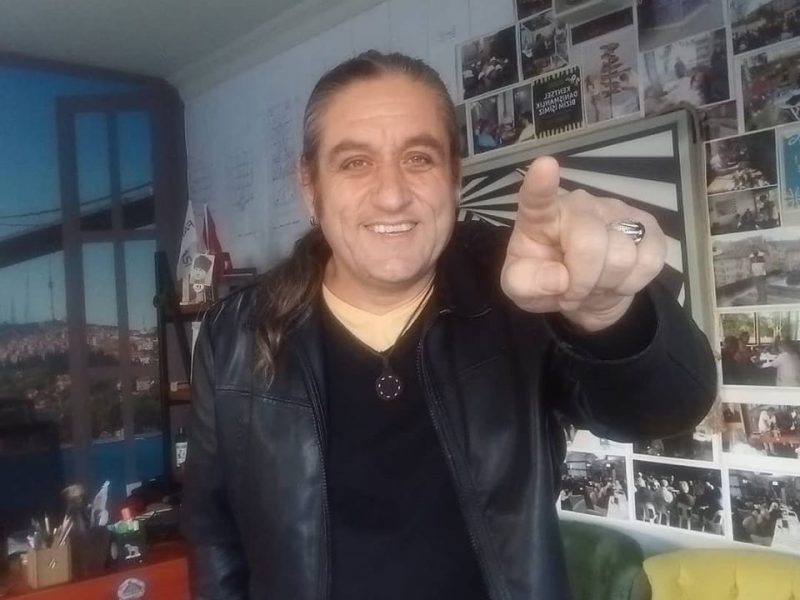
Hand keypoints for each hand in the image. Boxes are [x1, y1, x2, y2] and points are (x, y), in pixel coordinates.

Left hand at [500, 156, 665, 331]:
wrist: (582, 293)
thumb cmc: (546, 279)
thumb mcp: (520, 288)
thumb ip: (525, 283)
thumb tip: (558, 278)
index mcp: (540, 216)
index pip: (538, 197)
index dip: (541, 183)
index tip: (544, 166)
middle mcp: (580, 205)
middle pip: (590, 244)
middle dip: (582, 283)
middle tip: (571, 294)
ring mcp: (617, 212)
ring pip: (623, 257)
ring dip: (606, 286)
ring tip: (593, 286)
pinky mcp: (647, 227)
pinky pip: (649, 262)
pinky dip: (632, 284)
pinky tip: (617, 282)